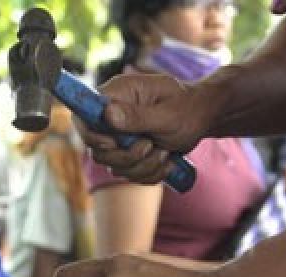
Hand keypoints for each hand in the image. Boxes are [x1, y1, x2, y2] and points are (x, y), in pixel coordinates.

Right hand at [79, 73, 214, 185]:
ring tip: (164, 153)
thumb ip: (137, 116)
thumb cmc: (189, 108)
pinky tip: (165, 160)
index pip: (83, 115)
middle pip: (97, 149)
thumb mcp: (167, 114)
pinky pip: (128, 173)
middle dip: (126, 156)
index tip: (113, 142)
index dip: (91, 134)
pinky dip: (148, 173)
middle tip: (150, 146)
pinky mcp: (126, 152)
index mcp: (118, 94)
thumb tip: (108, 114)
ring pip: (113, 165)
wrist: (202, 119)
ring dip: (142, 166)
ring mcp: (118, 135)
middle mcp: (112, 115)